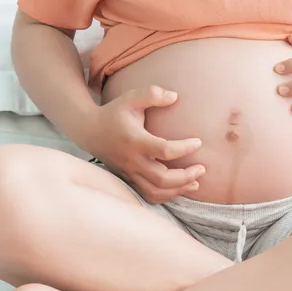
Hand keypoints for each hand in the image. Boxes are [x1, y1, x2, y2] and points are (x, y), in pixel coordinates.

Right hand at [82, 86, 204, 203]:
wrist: (89, 131)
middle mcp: (133, 160)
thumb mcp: (131, 98)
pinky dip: (166, 196)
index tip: (198, 142)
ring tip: (196, 182)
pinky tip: (179, 189)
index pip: (164, 150)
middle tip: (202, 168)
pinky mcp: (129, 179)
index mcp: (136, 141)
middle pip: (162, 179)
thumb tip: (174, 96)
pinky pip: (148, 195)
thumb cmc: (114, 113)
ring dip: (178, 190)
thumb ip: (152, 94)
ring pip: (156, 191)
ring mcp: (130, 172)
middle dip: (186, 176)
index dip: (184, 148)